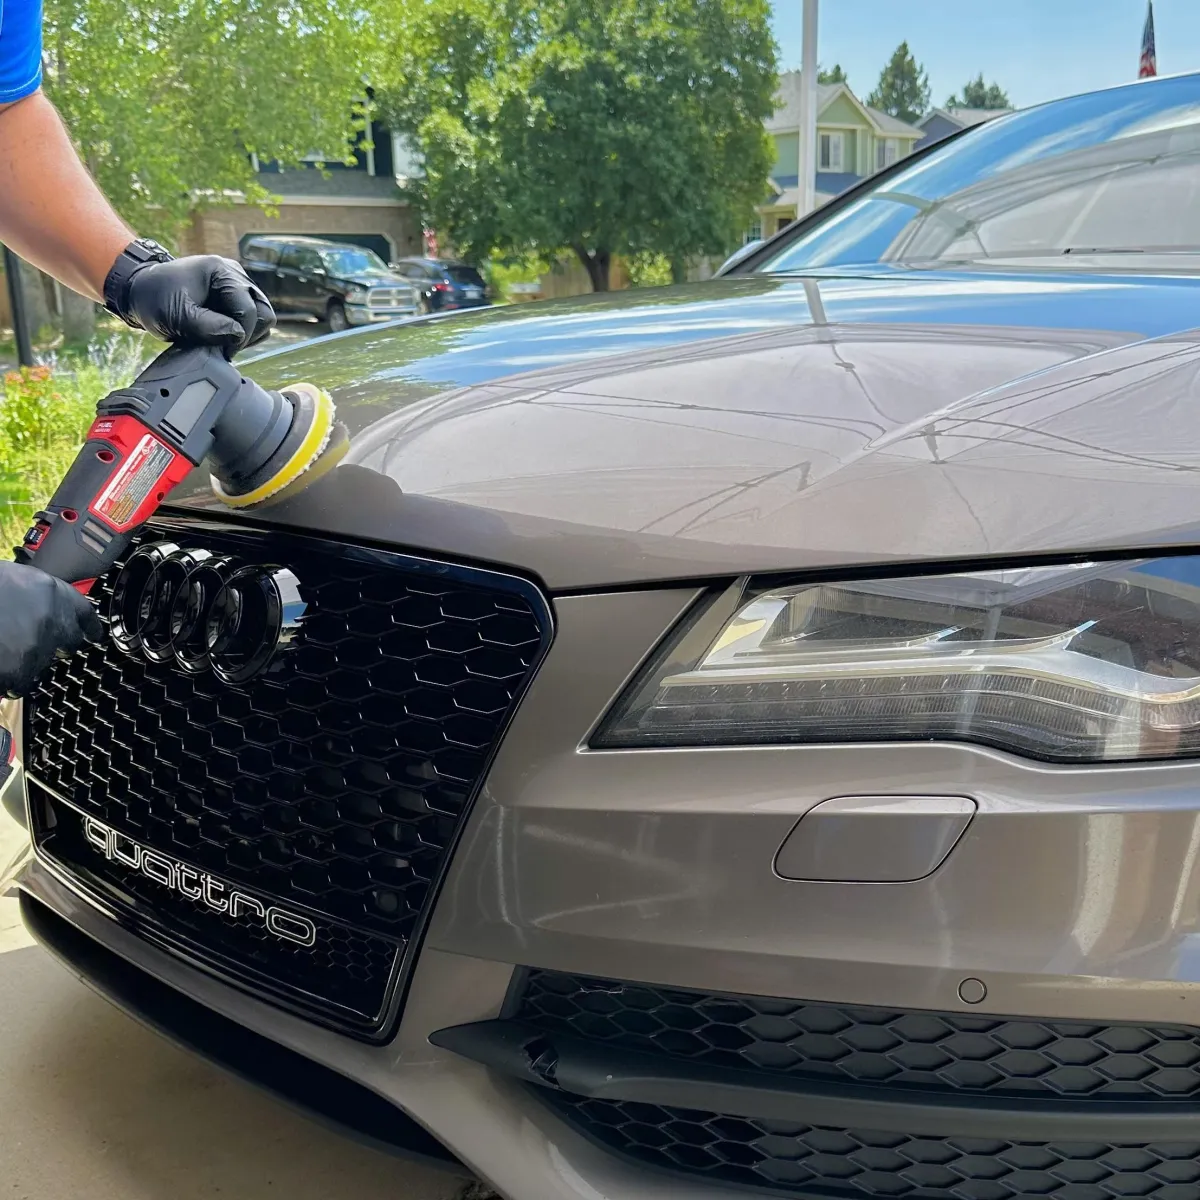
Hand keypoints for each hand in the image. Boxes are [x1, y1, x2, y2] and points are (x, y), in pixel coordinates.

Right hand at [0, 563, 103, 695]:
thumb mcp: (11, 580)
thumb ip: (33, 597)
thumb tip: (40, 612)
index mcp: (52, 592)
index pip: (83, 612)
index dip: (87, 624)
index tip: (91, 633)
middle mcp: (53, 619)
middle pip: (69, 642)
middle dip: (55, 646)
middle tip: (30, 644)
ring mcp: (38, 646)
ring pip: (43, 664)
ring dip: (26, 662)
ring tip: (3, 651)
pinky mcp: (19, 670)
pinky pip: (20, 684)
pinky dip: (8, 681)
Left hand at [120, 255, 274, 352]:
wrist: (141, 290)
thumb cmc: (154, 300)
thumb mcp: (176, 317)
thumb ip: (208, 327)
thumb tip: (238, 336)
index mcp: (221, 271)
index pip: (248, 309)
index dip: (239, 336)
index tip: (223, 352)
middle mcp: (235, 273)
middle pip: (264, 312)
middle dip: (248, 334)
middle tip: (225, 347)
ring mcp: (238, 283)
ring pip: (263, 316)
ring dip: (247, 334)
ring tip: (222, 340)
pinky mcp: (236, 294)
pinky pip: (254, 317)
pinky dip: (243, 330)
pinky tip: (223, 334)